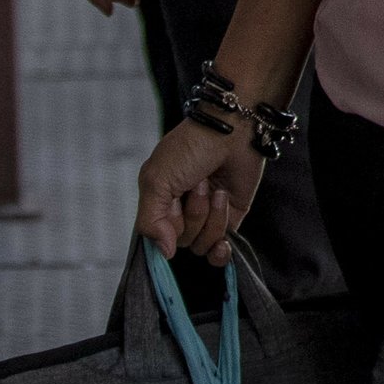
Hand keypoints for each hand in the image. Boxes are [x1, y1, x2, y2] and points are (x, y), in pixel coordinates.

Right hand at [135, 118, 264, 264]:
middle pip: (180, 241)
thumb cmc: (191, 149)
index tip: (174, 203)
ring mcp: (207, 215)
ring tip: (215, 189)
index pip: (154, 237)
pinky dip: (220, 251)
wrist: (233, 130)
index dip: (165, 226)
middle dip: (191, 215)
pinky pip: (220, 250)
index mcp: (159, 202)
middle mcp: (181, 211)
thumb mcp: (156, 181)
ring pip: (201, 244)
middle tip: (198, 184)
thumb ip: (150, 222)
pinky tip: (223, 244)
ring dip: (210, 218)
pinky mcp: (231, 216)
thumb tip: (165, 253)